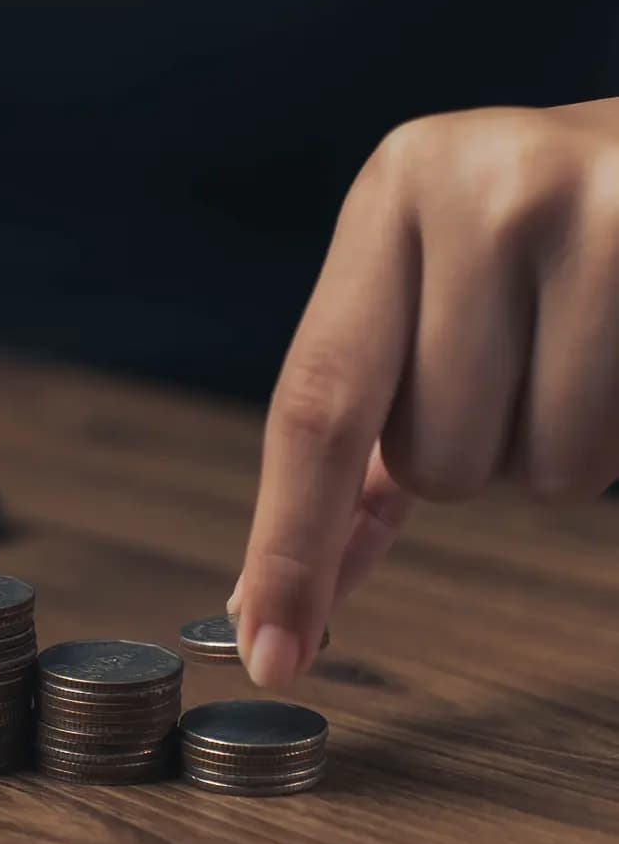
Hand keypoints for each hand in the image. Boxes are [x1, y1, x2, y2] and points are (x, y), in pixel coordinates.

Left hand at [232, 98, 618, 688]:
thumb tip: (260, 591)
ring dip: (555, 450)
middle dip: (474, 449)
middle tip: (520, 359)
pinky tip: (615, 357)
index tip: (270, 651)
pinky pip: (611, 450)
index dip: (291, 542)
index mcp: (391, 196)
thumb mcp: (430, 284)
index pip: (318, 401)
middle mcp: (477, 192)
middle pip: (434, 460)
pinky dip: (613, 439)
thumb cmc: (538, 243)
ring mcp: (586, 214)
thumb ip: (349, 431)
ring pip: (539, 474)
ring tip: (580, 350)